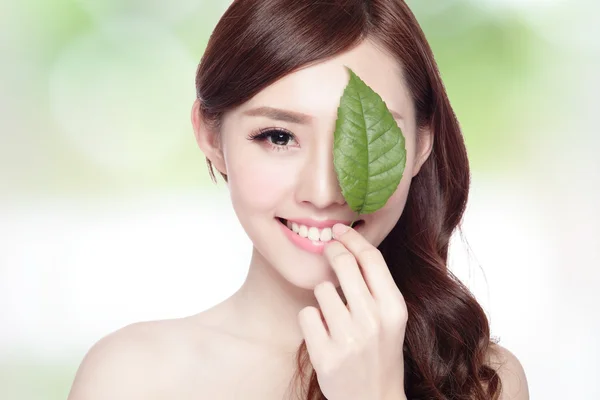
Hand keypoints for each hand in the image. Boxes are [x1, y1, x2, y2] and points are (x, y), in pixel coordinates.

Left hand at [298, 223, 407, 399]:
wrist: (374, 399)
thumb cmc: (380, 351)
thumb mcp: (390, 317)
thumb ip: (376, 285)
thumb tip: (349, 244)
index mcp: (394, 308)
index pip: (371, 258)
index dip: (352, 238)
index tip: (339, 230)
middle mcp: (373, 321)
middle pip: (343, 264)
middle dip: (331, 251)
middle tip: (327, 250)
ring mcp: (349, 340)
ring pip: (321, 289)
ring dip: (324, 298)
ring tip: (334, 317)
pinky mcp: (325, 356)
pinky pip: (307, 314)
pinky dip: (311, 320)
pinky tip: (323, 333)